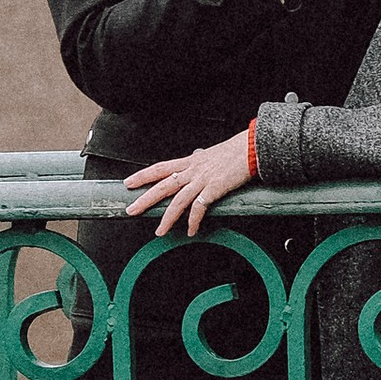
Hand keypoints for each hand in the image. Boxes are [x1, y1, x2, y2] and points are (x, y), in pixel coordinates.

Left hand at [124, 129, 256, 238]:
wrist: (252, 148)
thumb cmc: (236, 152)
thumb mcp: (211, 156)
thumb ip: (200, 164)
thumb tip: (193, 167)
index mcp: (190, 161)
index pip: (160, 167)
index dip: (143, 175)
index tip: (128, 182)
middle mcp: (193, 170)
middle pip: (162, 185)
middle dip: (145, 199)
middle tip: (131, 210)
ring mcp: (203, 180)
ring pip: (178, 200)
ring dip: (167, 218)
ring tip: (159, 231)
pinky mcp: (214, 189)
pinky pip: (199, 208)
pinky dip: (193, 221)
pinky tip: (191, 230)